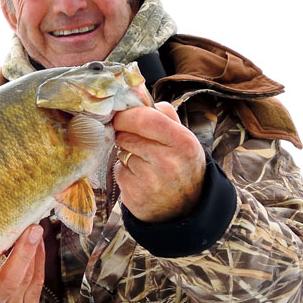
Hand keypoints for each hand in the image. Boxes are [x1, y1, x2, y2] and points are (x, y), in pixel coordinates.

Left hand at [113, 102, 205, 222]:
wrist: (184, 208)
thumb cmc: (181, 164)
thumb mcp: (183, 138)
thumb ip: (163, 114)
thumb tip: (136, 94)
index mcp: (183, 143)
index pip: (146, 119)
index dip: (128, 115)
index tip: (121, 115)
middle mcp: (168, 163)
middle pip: (128, 135)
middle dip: (124, 133)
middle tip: (133, 138)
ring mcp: (149, 181)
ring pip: (121, 152)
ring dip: (125, 151)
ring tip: (142, 160)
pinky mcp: (133, 195)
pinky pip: (118, 170)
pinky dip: (124, 170)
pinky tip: (138, 176)